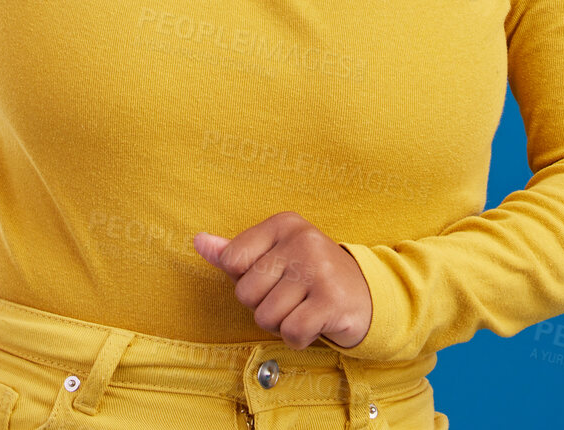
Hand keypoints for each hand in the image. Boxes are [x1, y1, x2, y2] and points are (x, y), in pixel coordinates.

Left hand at [193, 212, 373, 350]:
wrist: (365, 295)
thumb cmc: (308, 276)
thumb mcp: (273, 256)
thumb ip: (233, 252)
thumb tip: (198, 241)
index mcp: (283, 223)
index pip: (232, 259)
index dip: (246, 280)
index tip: (272, 277)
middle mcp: (301, 240)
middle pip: (246, 292)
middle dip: (263, 306)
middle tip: (290, 298)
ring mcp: (318, 268)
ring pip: (266, 316)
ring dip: (281, 324)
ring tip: (302, 309)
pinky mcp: (332, 300)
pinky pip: (291, 332)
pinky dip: (298, 338)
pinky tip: (313, 324)